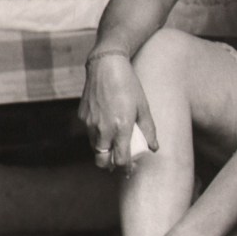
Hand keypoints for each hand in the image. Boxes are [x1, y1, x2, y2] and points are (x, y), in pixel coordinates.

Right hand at [78, 52, 157, 170]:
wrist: (106, 66)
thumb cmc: (129, 86)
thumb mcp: (143, 108)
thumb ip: (149, 130)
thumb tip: (154, 148)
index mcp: (121, 128)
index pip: (121, 160)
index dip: (125, 169)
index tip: (129, 170)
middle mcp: (103, 129)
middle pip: (102, 161)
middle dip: (110, 166)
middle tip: (119, 163)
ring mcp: (90, 124)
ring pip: (94, 148)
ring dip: (103, 151)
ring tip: (113, 143)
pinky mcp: (82, 117)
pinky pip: (89, 133)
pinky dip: (97, 135)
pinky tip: (106, 124)